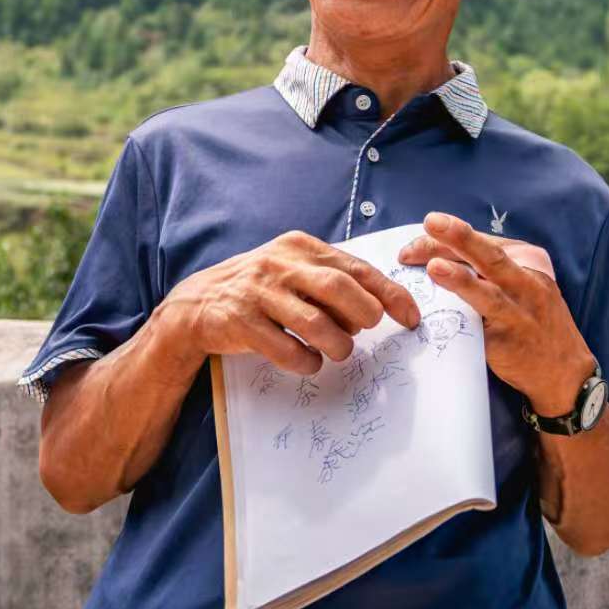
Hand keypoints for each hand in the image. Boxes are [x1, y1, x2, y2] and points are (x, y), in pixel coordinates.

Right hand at [156, 230, 422, 375]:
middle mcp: (279, 264)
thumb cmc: (261, 290)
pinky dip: (305, 361)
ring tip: (338, 353)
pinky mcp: (240, 322)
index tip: (411, 317)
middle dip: (363, 315)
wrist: (197, 304)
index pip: (356, 268)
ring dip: (337, 345)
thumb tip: (381, 306)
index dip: (390, 294)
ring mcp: (258, 293)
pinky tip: (309, 361)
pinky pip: (284, 348)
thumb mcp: (294, 271)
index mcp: (300, 247)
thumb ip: (332, 281)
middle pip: (338, 288)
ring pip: (313, 322)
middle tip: (366, 333)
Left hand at [397, 212, 595, 416]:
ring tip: (434, 266)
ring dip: (460, 278)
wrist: (565, 371)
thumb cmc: (533, 321)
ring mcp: (521, 312)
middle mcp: (528, 281)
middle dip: (460, 237)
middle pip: (490, 256)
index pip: (485, 241)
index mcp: (529, 259)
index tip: (422, 233)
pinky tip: (449, 309)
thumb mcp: (522, 284)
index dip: (450, 235)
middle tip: (432, 222)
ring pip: (489, 291)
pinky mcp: (510, 340)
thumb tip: (436, 254)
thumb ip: (490, 269)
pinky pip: (484, 327)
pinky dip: (466, 316)